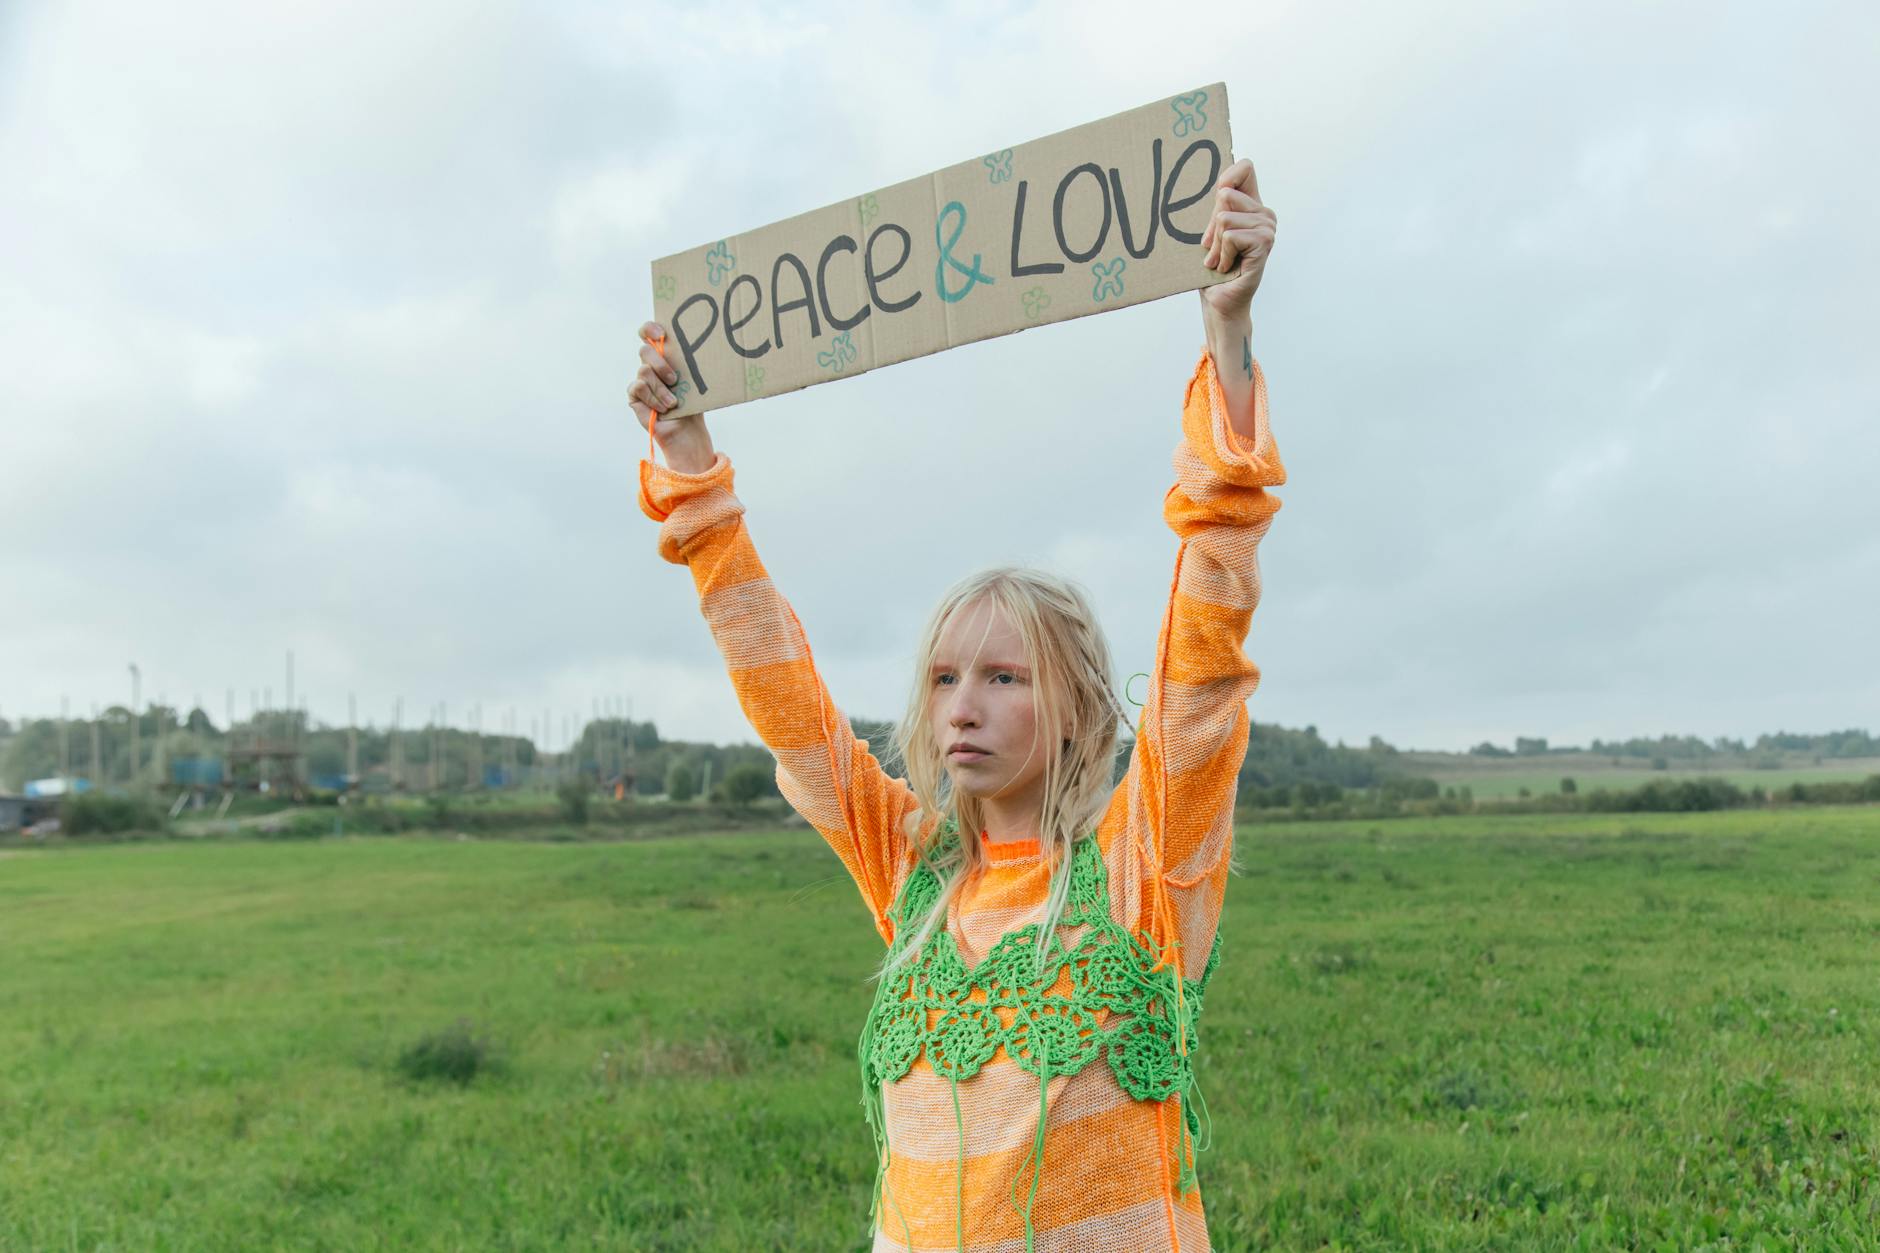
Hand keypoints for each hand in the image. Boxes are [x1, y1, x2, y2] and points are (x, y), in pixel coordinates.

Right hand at [629, 322, 714, 471]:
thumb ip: (687, 363)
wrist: (687, 429)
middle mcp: (650, 365)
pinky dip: (653, 399)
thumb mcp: (693, 380)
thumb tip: (700, 347)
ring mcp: (641, 379)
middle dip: (660, 364)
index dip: (650, 329)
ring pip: (644, 371)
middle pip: (645, 351)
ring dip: (661, 389)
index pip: (649, 333)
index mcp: (665, 356)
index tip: (662, 334)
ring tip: (673, 403)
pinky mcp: (634, 394)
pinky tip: (662, 409)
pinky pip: (638, 387)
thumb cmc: (692, 403)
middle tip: (674, 379)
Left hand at [1198, 158, 1275, 319]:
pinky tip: (1227, 267)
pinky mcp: (1264, 243)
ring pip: (1224, 218)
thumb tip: (1221, 187)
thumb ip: (1217, 207)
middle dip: (1211, 225)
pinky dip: (1222, 254)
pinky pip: (1230, 236)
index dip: (1228, 174)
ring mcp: (1268, 228)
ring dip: (1215, 245)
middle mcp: (1264, 214)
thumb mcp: (1210, 232)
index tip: (1216, 193)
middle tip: (1215, 249)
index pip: (1245, 167)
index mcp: (1252, 206)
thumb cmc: (1211, 269)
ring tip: (1220, 261)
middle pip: (1225, 195)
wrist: (1219, 302)